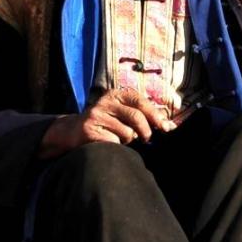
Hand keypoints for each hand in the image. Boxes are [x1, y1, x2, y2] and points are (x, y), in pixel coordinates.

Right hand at [39, 88, 175, 157]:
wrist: (72, 131)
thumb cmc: (105, 123)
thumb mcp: (121, 112)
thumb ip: (143, 115)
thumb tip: (169, 125)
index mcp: (116, 94)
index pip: (140, 101)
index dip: (156, 115)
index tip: (166, 128)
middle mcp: (105, 102)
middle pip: (136, 117)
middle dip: (145, 131)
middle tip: (145, 139)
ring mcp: (96, 116)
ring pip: (126, 133)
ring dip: (128, 140)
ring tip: (119, 138)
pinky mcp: (89, 131)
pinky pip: (114, 143)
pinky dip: (117, 147)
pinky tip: (108, 143)